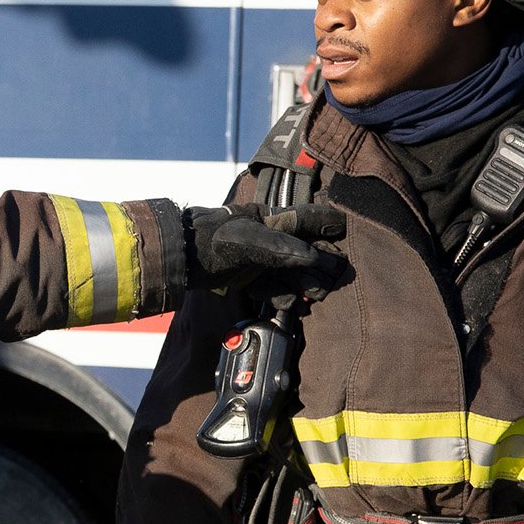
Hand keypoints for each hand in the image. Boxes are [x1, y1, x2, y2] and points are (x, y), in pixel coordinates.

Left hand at [185, 202, 346, 293]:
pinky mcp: (247, 278)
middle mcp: (268, 239)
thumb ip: (280, 248)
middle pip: (303, 251)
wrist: (179, 259)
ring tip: (318, 294)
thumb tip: (312, 258)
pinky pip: (271, 287)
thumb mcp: (246, 240)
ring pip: (289, 272)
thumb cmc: (211, 240)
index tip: (343, 230)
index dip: (326, 224)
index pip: (306, 219)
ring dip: (304, 284)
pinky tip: (293, 304)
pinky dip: (282, 296)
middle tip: (335, 277)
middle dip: (321, 264)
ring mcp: (258, 259)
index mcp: (270, 220)